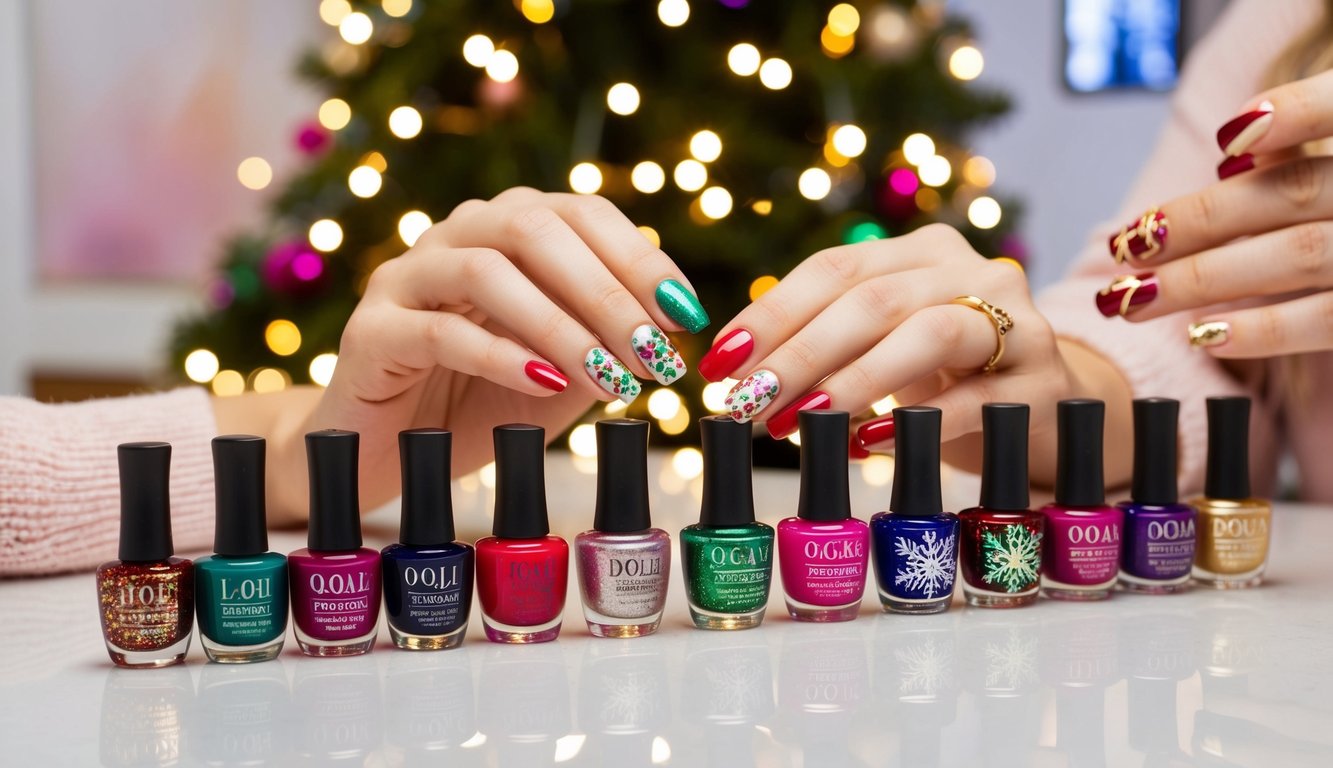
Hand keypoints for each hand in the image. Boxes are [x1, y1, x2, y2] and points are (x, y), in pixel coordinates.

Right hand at [281, 187, 704, 513]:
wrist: (388, 452)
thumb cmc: (478, 404)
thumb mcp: (560, 373)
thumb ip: (603, 343)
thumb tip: (668, 335)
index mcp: (504, 230)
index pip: (580, 213)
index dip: (638, 258)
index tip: (684, 315)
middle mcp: (455, 237)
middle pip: (534, 227)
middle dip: (606, 292)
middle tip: (653, 353)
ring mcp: (405, 278)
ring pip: (486, 271)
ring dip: (561, 326)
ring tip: (609, 379)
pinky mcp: (371, 331)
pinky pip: (439, 331)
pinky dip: (501, 356)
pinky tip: (546, 385)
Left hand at [696, 224, 1090, 475]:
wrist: (1049, 404)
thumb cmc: (946, 374)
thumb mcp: (885, 346)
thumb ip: (827, 343)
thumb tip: (738, 375)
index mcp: (923, 253)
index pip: (835, 269)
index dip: (772, 312)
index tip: (721, 360)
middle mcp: (973, 272)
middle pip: (873, 300)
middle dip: (799, 352)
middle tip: (748, 400)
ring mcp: (1017, 323)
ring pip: (927, 332)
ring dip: (853, 379)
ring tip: (799, 419)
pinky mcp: (1042, 383)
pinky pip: (973, 398)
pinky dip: (915, 423)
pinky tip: (866, 442)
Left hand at [1096, 68, 1332, 356]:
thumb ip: (1313, 142)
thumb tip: (1238, 147)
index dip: (1298, 112)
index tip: (1227, 135)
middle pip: (1294, 193)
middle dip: (1198, 220)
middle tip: (1125, 242)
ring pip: (1298, 255)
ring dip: (1204, 279)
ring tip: (1134, 298)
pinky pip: (1329, 321)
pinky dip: (1262, 328)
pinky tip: (1203, 334)